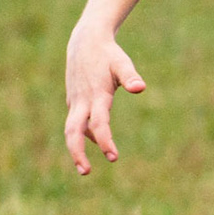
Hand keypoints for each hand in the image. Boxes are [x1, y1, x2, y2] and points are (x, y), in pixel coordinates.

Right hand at [64, 24, 145, 174]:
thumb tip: (141, 88)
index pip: (99, 123)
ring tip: (86, 167)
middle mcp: (82, 101)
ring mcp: (75, 102)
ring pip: (72, 129)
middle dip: (77, 153)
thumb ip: (130, 76)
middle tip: (86, 172)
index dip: (105, 141)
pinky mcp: (73, 101)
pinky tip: (93, 138)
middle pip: (73, 132)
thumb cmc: (108, 55)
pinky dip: (82, 133)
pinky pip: (75, 122)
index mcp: (96, 96)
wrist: (84, 42)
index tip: (113, 156)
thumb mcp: (122, 63)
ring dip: (78, 147)